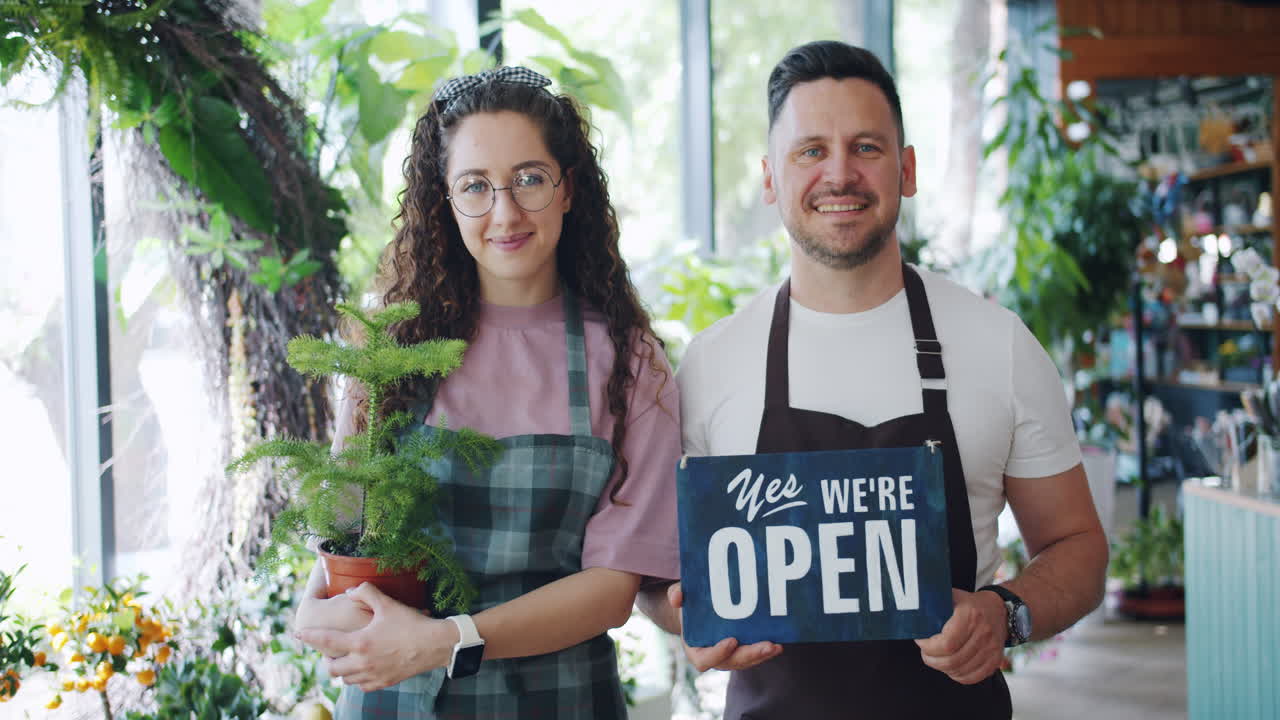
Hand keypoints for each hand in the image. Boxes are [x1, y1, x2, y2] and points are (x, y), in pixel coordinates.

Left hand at [296, 583, 456, 691]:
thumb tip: (349, 591)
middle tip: (330, 650)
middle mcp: (363, 662)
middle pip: (331, 668)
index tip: (297, 633)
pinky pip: (362, 686)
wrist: (436, 644)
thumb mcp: (388, 603)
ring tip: (346, 659)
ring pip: (345, 679)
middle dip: (326, 659)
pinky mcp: (384, 683)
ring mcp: (373, 675)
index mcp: (361, 642)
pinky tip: (363, 668)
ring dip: (341, 670)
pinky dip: (357, 678)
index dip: (309, 636)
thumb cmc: (411, 623)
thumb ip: (365, 592)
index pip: (326, 640)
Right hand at [667, 582, 781, 671]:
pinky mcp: (741, 651)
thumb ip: (676, 595)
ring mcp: (729, 656)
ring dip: (762, 655)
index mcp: (695, 650)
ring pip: (746, 661)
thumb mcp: (678, 596)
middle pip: (732, 662)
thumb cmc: (687, 605)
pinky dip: (766, 651)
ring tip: (777, 645)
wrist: (695, 610)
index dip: (718, 653)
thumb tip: (678, 597)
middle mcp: (714, 657)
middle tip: (767, 645)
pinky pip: (754, 655)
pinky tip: (780, 642)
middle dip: (750, 655)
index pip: (705, 660)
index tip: (731, 640)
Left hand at [914, 588, 1006, 683]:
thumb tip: (911, 610)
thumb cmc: (970, 603)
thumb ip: (933, 602)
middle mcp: (983, 634)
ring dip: (942, 668)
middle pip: (952, 660)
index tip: (920, 640)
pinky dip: (957, 676)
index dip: (928, 647)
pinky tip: (950, 667)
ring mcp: (991, 650)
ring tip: (935, 659)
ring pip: (960, 671)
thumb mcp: (952, 595)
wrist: (1000, 610)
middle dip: (931, 659)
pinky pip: (972, 678)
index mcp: (970, 616)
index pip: (946, 644)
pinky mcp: (995, 661)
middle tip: (925, 652)